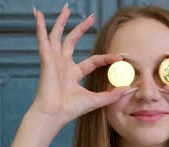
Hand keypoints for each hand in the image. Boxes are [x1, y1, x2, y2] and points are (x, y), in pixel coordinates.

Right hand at [30, 4, 132, 126]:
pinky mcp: (46, 59)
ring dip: (61, 21)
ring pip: (57, 36)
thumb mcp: (96, 100)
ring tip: (66, 8)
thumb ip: (113, 95)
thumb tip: (131, 88)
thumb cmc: (70, 110)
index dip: (107, 58)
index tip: (121, 56)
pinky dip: (39, 26)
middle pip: (72, 41)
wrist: (53, 114)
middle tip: (91, 17)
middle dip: (81, 29)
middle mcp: (63, 65)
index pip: (93, 61)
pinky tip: (37, 14)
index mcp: (73, 74)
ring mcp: (54, 61)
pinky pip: (43, 39)